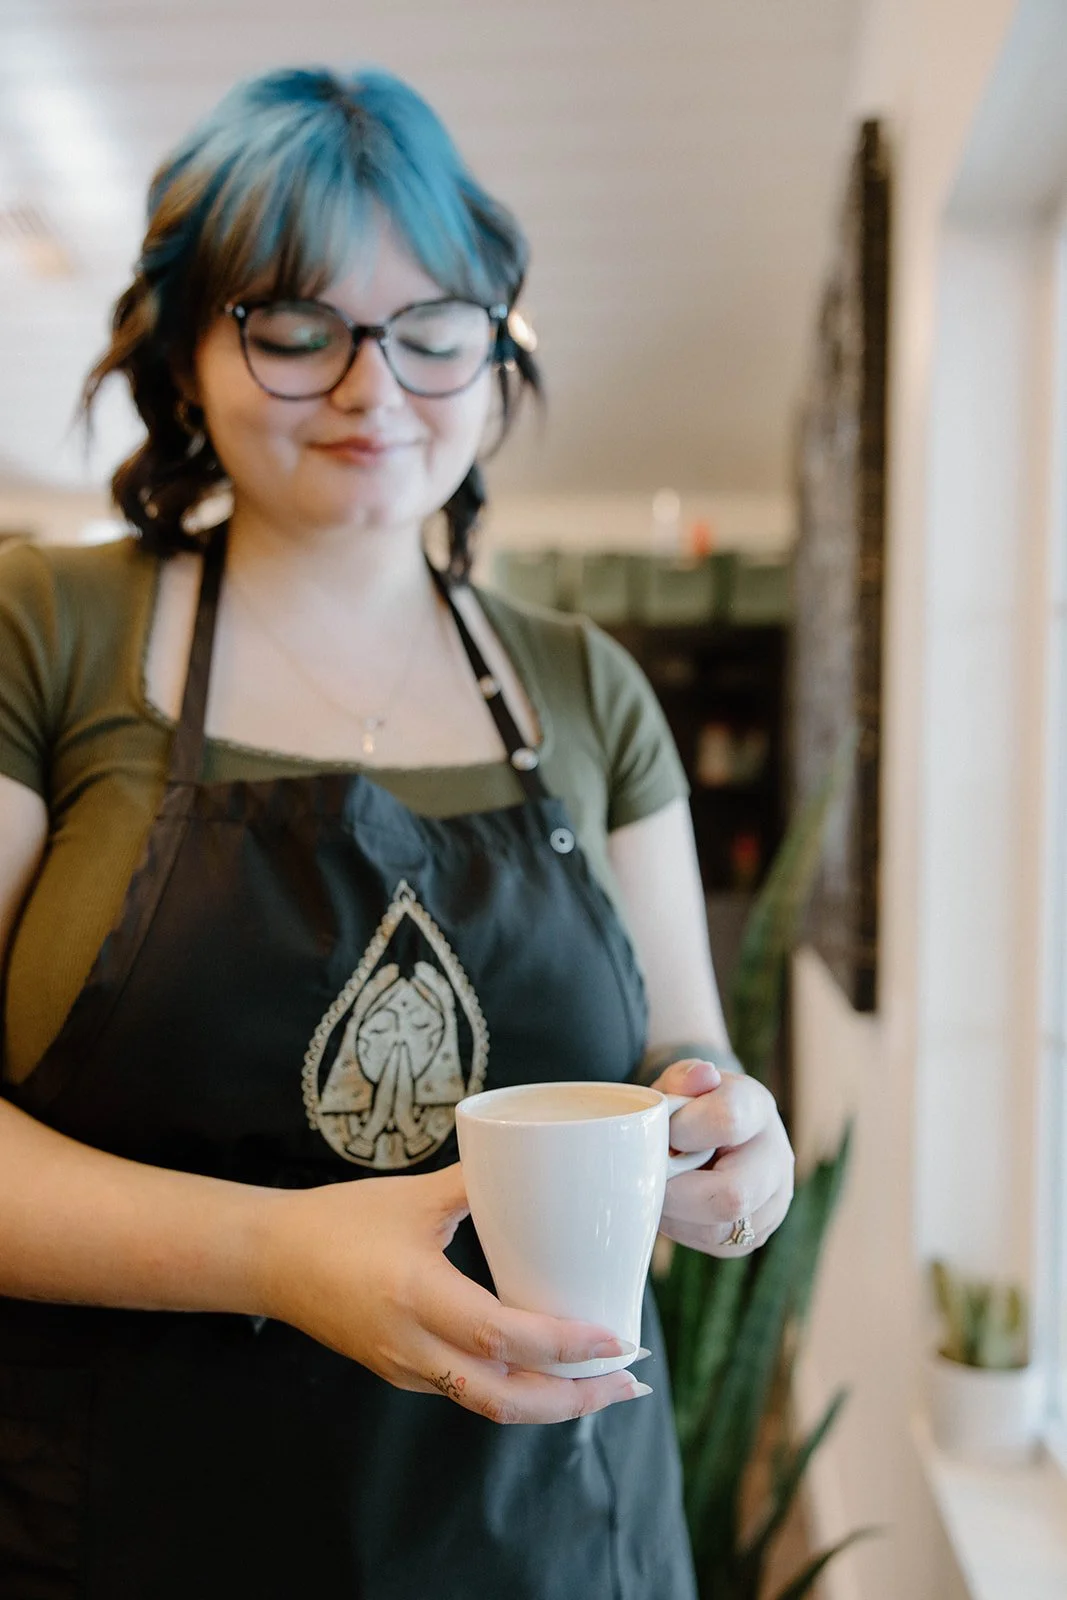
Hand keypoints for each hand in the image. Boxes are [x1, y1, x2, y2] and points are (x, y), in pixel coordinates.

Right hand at [255, 1164, 650, 1423]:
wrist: (270, 1260)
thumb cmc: (339, 1221)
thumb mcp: (413, 1197)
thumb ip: (478, 1183)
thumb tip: (540, 1162)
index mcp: (417, 1296)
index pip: (504, 1338)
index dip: (565, 1346)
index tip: (617, 1340)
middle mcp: (413, 1347)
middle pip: (507, 1399)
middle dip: (576, 1399)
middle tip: (630, 1384)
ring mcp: (407, 1368)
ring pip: (491, 1404)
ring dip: (552, 1403)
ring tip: (604, 1387)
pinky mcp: (403, 1372)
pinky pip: (469, 1392)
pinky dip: (518, 1390)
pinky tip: (548, 1372)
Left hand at [651, 1059, 794, 1255]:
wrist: (712, 1134)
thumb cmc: (691, 1107)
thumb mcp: (682, 1082)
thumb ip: (685, 1076)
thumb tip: (701, 1076)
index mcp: (757, 1108)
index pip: (728, 1122)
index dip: (684, 1130)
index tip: (664, 1131)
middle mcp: (776, 1157)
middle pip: (733, 1195)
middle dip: (678, 1192)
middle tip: (652, 1177)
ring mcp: (773, 1201)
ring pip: (721, 1229)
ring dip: (677, 1214)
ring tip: (662, 1188)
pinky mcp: (756, 1233)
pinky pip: (716, 1245)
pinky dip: (684, 1229)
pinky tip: (675, 1205)